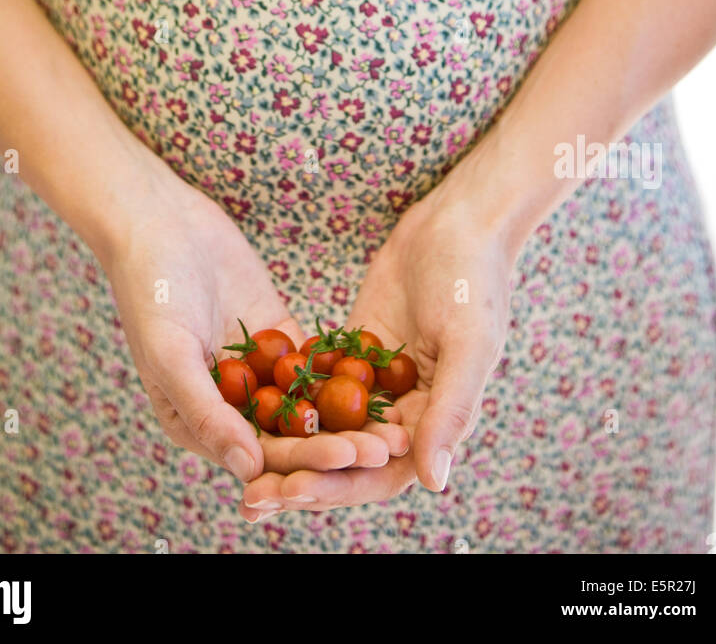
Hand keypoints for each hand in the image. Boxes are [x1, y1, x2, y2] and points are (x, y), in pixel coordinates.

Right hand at [98, 143, 404, 485]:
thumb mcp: (171, 356)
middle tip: (389, 445)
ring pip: (308, 402)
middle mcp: (230, 406)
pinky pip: (313, 359)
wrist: (159, 221)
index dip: (307, 461)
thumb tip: (249, 471)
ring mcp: (256, 370)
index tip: (352, 458)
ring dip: (350, 414)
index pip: (261, 457)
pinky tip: (385, 373)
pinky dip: (345, 368)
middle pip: (293, 435)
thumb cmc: (151, 291)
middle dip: (340, 443)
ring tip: (396, 419)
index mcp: (199, 425)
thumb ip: (208, 413)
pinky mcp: (276, 334)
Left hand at [239, 162, 516, 518]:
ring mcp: (376, 379)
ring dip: (288, 445)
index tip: (291, 491)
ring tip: (240, 459)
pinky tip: (244, 401)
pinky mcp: (354, 346)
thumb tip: (434, 482)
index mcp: (435, 421)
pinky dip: (286, 394)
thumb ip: (451, 412)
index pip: (381, 472)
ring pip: (326, 424)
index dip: (337, 487)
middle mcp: (404, 410)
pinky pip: (317, 378)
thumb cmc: (474, 283)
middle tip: (251, 494)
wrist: (459, 221)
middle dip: (300, 476)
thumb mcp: (467, 345)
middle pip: (345, 458)